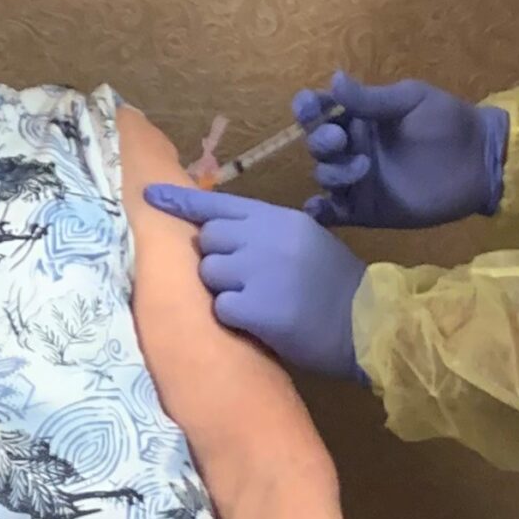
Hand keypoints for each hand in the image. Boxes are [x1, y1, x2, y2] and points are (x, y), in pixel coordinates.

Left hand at [138, 188, 366, 381]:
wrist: (369, 324)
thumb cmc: (334, 286)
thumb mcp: (304, 241)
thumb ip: (263, 232)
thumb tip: (213, 231)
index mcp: (279, 219)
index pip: (219, 204)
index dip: (181, 200)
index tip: (149, 195)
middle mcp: (267, 237)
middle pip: (207, 239)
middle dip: (217, 260)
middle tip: (248, 280)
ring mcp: (261, 271)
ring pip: (208, 273)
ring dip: (224, 290)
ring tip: (259, 301)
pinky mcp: (257, 308)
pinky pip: (219, 307)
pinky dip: (234, 318)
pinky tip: (261, 322)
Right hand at [297, 72, 507, 230]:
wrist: (480, 161)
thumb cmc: (449, 122)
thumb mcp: (411, 101)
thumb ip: (371, 98)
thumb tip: (332, 79)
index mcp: (359, 117)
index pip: (319, 110)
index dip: (307, 108)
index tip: (312, 107)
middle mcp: (352, 147)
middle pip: (316, 143)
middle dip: (320, 140)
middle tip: (342, 139)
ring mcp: (357, 180)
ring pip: (324, 175)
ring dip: (331, 170)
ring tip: (362, 168)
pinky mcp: (366, 210)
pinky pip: (333, 213)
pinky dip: (319, 212)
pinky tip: (318, 207)